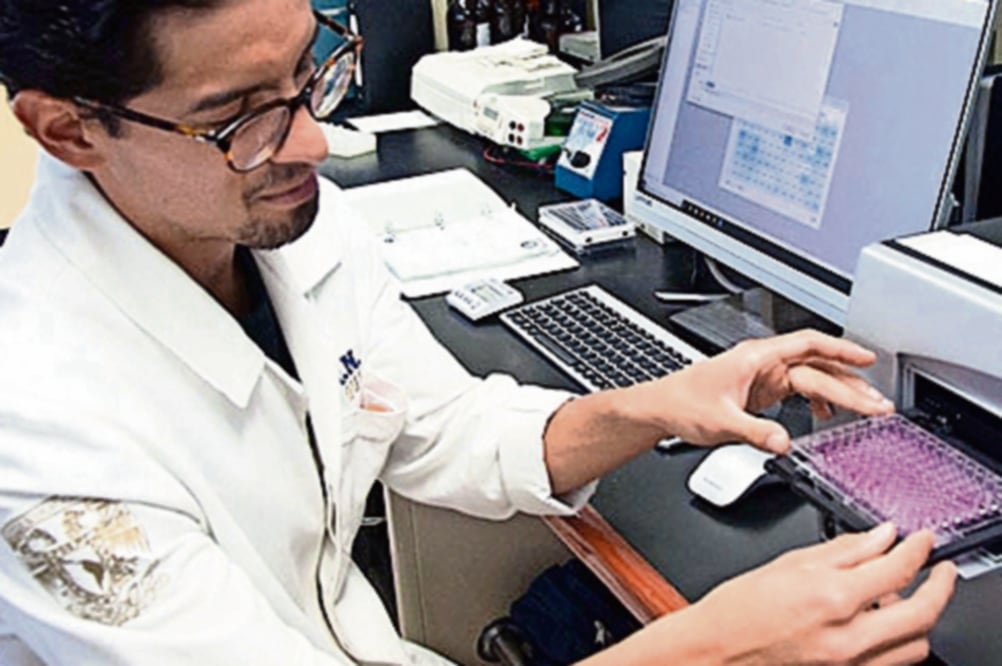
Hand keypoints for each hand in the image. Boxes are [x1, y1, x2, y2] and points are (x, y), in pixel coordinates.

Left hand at [626, 329, 893, 452]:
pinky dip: (817, 400)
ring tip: (864, 410)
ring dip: (838, 392)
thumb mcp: (720, 423)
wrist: (660, 408)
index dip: (841, 349)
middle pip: (816, 365)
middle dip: (849, 383)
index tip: (867, 359)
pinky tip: (826, 414)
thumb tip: (784, 443)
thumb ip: (755, 433)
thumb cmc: (682, 403)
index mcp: (756, 358)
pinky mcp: (761, 390)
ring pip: (811, 377)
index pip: (808, 344)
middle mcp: (762, 362)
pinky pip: (798, 389)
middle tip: (878, 403)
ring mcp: (763, 375)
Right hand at [677, 524, 956, 664]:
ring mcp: (850, 664)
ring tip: (906, 598)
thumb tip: (878, 537)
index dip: (918, 550)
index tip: (922, 540)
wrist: (716, 652)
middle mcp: (848, 637)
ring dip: (921, 618)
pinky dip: (899, 642)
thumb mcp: (788, 564)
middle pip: (922, 613)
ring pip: (916, 646)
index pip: (896, 569)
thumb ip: (841, 550)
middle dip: (940, 586)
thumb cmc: (738, 611)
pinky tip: (883, 623)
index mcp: (831, 598)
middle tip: (940, 570)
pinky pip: (893, 663)